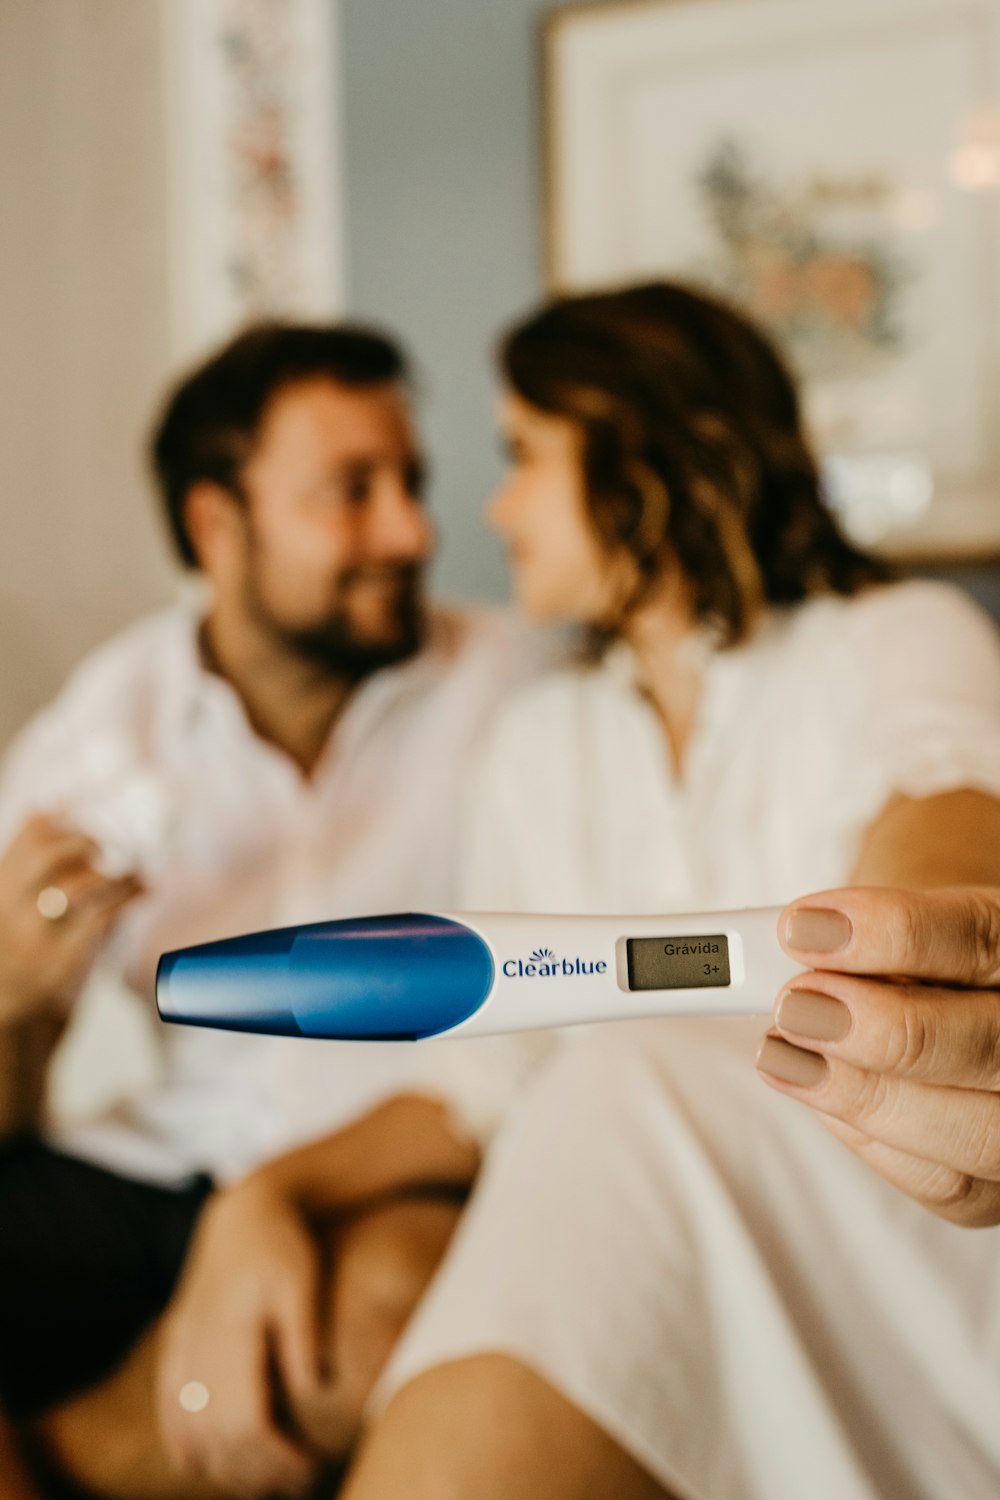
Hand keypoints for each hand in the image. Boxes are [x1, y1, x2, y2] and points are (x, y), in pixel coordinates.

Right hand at [0, 814, 141, 1025]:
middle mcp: (10, 909)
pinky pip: (101, 918)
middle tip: (107, 849)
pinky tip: (143, 893)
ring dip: (118, 873)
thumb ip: (31, 870)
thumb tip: (60, 812)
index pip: (27, 835)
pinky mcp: (60, 962)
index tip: (82, 813)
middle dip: (85, 842)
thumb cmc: (21, 958)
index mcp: (0, 889)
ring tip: (137, 875)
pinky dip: (128, 899)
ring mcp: (34, 936)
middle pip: (48, 852)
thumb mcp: (15, 908)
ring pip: (80, 884)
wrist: (7, 1021)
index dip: (59, 817)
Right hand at [155, 1177, 323, 1498]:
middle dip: (254, 1472)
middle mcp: (199, 1345)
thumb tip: (313, 1391)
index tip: (308, 1469)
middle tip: (293, 1486)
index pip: (247, 1420)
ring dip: (219, 1465)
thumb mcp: (302, 1282)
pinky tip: (195, 1464)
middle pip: (218, 1434)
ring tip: (257, 1485)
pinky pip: (167, 1403)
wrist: (242, 1210)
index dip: (275, 1457)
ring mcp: (182, 1345)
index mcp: (232, 1332)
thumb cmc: (281, 1245)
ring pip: (189, 1427)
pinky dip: (179, 1440)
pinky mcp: (175, 1342)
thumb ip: (304, 1335)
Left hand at [757, 886, 999, 1225]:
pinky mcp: (998, 1183)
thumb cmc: (917, 943)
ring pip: (974, 1133)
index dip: (895, 934)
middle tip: (795, 1005)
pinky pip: (945, 1182)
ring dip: (863, 1094)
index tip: (804, 927)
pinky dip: (868, 1137)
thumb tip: (799, 946)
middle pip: (992, 1047)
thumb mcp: (896, 910)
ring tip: (779, 1053)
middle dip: (885, 1030)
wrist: (948, 981)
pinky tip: (809, 1088)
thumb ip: (863, 931)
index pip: (981, 939)